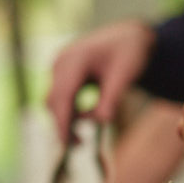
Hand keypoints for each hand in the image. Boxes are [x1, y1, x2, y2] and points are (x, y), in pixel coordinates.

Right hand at [46, 19, 155, 143]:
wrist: (128, 37)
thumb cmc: (129, 52)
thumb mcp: (126, 73)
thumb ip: (113, 96)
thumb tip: (103, 120)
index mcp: (76, 58)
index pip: (62, 94)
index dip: (62, 120)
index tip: (66, 144)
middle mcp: (62, 62)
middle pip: (54, 100)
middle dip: (63, 125)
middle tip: (79, 145)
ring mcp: (59, 68)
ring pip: (55, 101)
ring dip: (66, 120)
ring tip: (82, 138)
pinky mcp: (62, 75)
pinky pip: (61, 98)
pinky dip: (70, 112)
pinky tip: (84, 119)